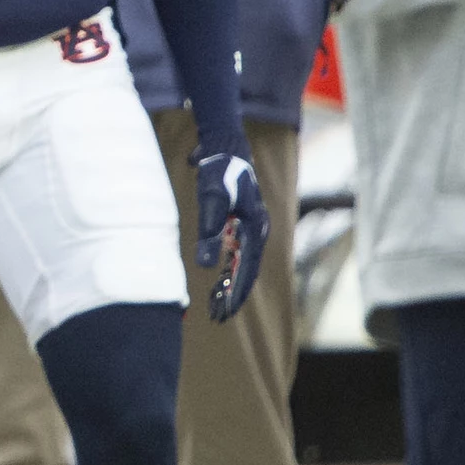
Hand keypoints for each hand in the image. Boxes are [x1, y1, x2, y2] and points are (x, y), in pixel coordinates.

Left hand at [195, 148, 270, 321]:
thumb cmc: (219, 172)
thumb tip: (207, 266)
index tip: (226, 312)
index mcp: (257, 227)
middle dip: (233, 295)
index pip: (248, 269)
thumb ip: (210, 231)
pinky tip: (216, 283)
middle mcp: (258, 230)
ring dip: (230, 285)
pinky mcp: (240, 224)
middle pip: (247, 271)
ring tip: (215, 306)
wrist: (225, 148)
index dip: (237, 292)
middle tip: (217, 317)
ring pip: (242, 264)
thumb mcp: (211, 201)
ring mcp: (250, 228)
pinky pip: (236, 253)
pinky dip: (227, 270)